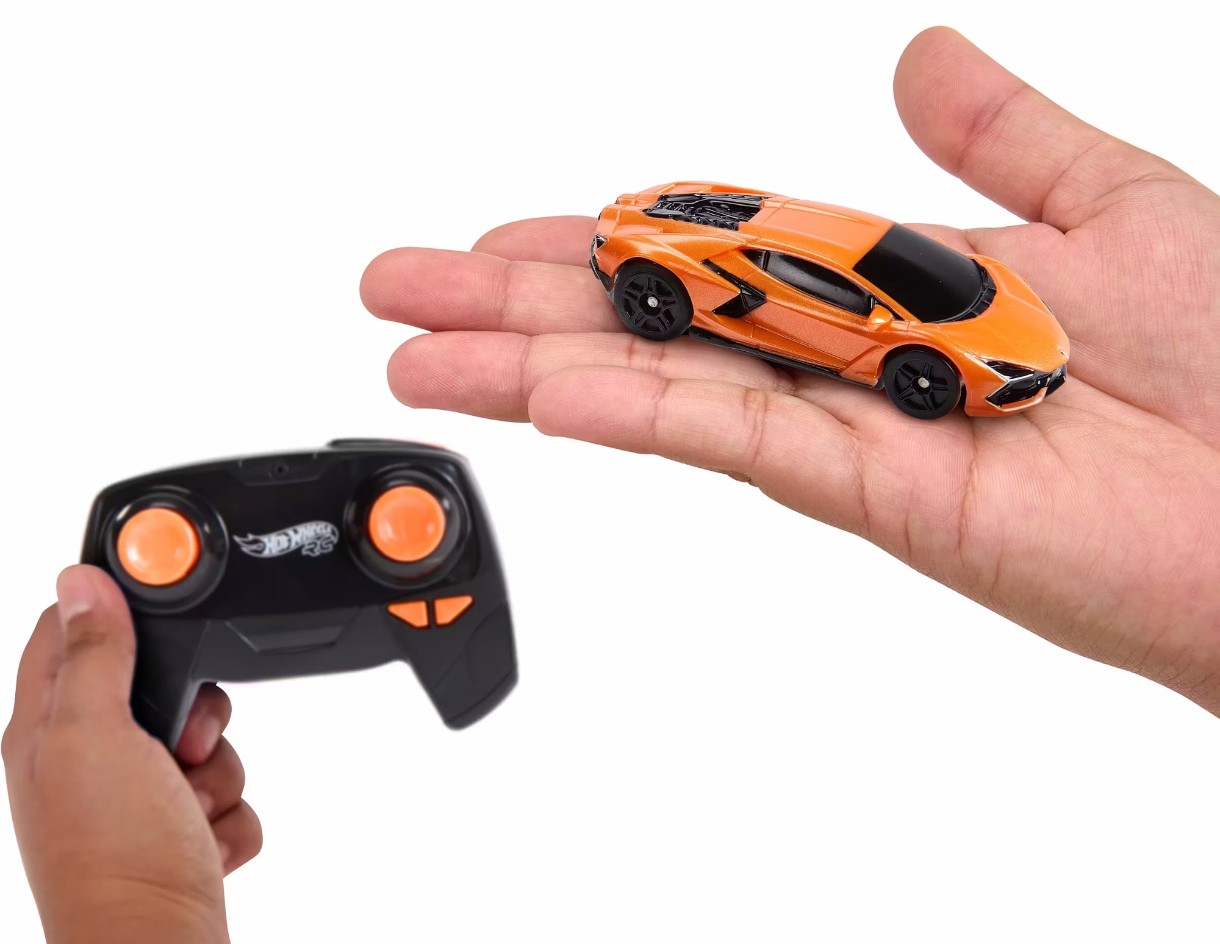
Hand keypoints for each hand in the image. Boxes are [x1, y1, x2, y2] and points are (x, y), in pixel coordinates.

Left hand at [3, 565, 261, 943]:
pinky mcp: (177, 834)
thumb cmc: (116, 860)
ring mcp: (134, 802)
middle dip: (196, 712)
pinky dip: (228, 818)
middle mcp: (88, 764)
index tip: (161, 622)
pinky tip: (201, 843)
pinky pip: (227, 794)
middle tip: (185, 742)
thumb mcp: (97, 736)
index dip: (116, 617)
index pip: (71, 635)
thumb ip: (93, 656)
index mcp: (49, 731)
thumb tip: (80, 582)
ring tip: (190, 810)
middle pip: (160, 688)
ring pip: (205, 742)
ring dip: (218, 773)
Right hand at [359, 27, 1219, 715]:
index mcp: (894, 282)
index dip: (601, 235)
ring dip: (534, 364)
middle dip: (517, 298)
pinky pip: (738, 437)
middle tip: (400, 288)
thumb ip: (1001, 139)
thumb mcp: (1115, 204)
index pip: (711, 249)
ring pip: (665, 380)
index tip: (506, 231)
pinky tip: (547, 395)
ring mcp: (853, 428)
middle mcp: (852, 357)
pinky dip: (641, 410)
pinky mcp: (877, 494)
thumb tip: (921, 56)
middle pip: (654, 315)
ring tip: (419, 354)